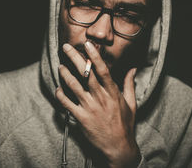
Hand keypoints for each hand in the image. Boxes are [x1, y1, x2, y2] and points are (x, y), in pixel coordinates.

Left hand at [55, 42, 140, 167]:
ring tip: (60, 66)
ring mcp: (89, 108)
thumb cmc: (125, 124)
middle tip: (66, 47)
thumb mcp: (131, 103)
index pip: (102, 70)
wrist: (118, 147)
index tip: (87, 44)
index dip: (94, 56)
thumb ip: (130, 84)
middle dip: (74, 58)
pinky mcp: (80, 118)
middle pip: (85, 73)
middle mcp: (100, 98)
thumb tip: (133, 68)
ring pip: (73, 86)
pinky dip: (60, 94)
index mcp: (112, 92)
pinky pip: (66, 103)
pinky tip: (58, 88)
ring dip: (65, 74)